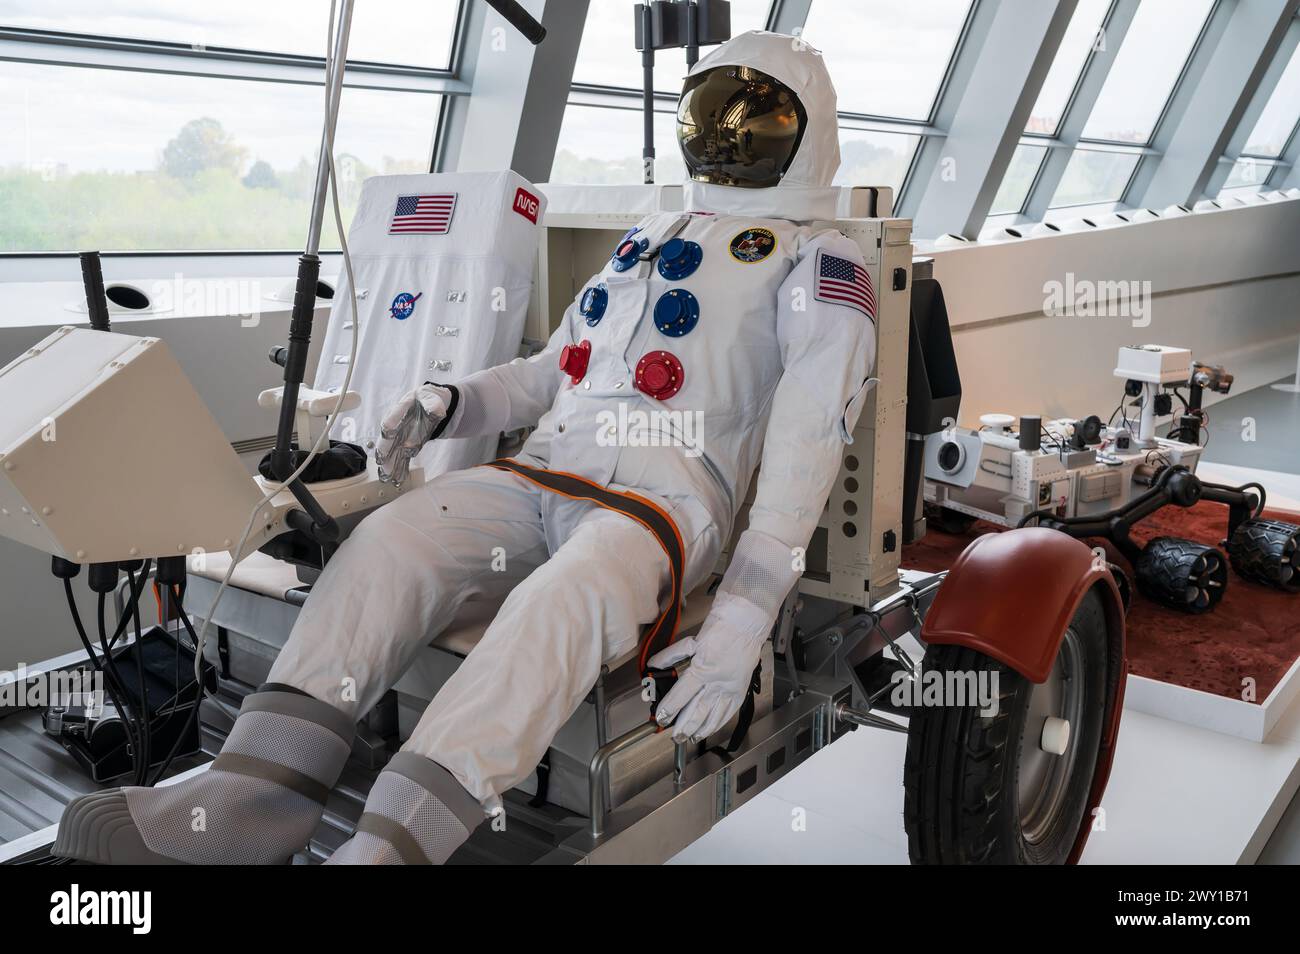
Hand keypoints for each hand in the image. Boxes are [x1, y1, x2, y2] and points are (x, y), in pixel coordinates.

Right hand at [376, 384, 451, 484]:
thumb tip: (436, 410)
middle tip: (381, 460)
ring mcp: (402, 435)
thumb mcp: (432, 397)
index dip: (391, 423)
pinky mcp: (407, 445)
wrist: (432, 406)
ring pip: (393, 450)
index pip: (394, 415)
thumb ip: (432, 404)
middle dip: (385, 449)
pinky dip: (400, 467)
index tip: (388, 431)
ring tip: (387, 475)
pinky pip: (402, 456)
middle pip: (389, 436)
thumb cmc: (429, 399)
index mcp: (403, 407)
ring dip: (390, 463)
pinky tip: (397, 478)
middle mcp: (399, 423)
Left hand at [646, 592, 772, 742]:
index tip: (662, 717)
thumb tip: (655, 665)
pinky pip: (728, 712)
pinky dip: (718, 723)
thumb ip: (671, 656)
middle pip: (698, 710)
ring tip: (689, 737)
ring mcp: (730, 688)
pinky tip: (709, 729)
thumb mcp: (690, 641)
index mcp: (704, 668)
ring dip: (700, 729)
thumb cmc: (721, 629)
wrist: (746, 625)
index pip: (682, 694)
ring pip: (713, 715)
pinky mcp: (740, 690)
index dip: (670, 708)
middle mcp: (717, 681)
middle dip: (684, 725)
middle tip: (675, 735)